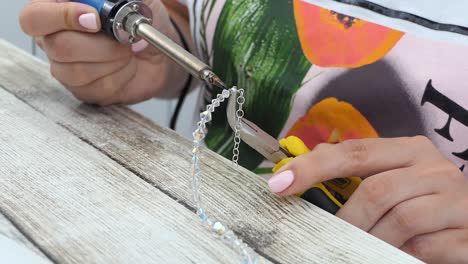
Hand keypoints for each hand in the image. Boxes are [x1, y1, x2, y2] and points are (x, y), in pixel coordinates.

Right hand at [19, 0, 187, 104]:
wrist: (158, 50)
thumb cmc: (141, 21)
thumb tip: (100, 1)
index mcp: (57, 10)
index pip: (34, 17)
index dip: (61, 17)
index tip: (95, 19)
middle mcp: (54, 39)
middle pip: (58, 47)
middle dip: (101, 44)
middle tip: (122, 36)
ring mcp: (66, 68)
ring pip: (78, 71)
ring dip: (113, 58)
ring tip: (126, 50)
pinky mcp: (83, 91)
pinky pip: (97, 87)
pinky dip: (121, 75)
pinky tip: (127, 66)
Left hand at [268, 136, 467, 262]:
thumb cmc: (423, 202)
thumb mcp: (391, 181)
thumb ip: (353, 175)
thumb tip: (297, 174)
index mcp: (409, 150)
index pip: (354, 151)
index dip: (313, 167)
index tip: (279, 185)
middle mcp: (434, 168)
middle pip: (376, 190)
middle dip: (345, 219)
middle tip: (326, 238)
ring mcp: (456, 200)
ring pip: (400, 220)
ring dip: (371, 240)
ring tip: (359, 250)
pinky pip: (425, 248)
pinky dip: (400, 255)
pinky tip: (392, 256)